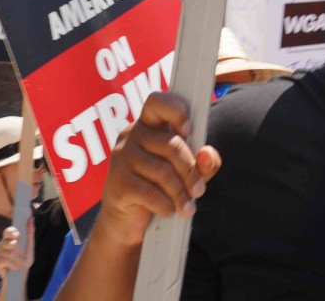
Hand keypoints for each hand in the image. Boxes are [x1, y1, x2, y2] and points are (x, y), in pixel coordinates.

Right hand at [0, 220, 32, 277]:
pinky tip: (14, 267)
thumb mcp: (30, 244)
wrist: (19, 276)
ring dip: (18, 258)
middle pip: (10, 242)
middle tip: (22, 255)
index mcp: (9, 239)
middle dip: (19, 249)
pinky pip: (6, 260)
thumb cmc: (25, 259)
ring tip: (19, 262)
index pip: (8, 231)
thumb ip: (30, 231)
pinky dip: (13, 264)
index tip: (18, 236)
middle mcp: (2, 244)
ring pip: (10, 252)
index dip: (13, 232)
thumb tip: (31, 218)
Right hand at [91, 91, 221, 249]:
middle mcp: (132, 135)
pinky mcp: (116, 182)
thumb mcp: (186, 173)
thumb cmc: (159, 188)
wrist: (125, 223)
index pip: (156, 101)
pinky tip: (170, 210)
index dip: (175, 110)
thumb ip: (202, 162)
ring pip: (162, 171)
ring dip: (180, 193)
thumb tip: (208, 154)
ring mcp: (121, 158)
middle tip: (199, 190)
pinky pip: (149, 191)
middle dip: (190, 170)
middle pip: (170, 144)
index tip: (189, 130)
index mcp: (149, 124)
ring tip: (188, 207)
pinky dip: (165, 204)